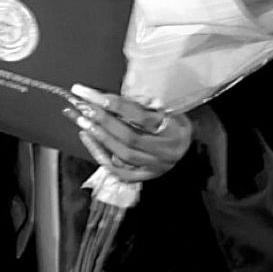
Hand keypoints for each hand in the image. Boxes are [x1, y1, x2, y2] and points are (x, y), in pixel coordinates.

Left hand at [64, 84, 192, 182]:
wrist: (191, 142)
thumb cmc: (175, 118)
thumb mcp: (168, 105)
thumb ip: (143, 102)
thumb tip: (111, 97)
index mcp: (174, 129)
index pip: (140, 117)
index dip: (115, 105)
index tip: (93, 95)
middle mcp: (166, 151)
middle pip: (129, 137)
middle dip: (103, 121)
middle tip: (82, 107)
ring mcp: (156, 166)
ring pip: (123, 156)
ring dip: (99, 137)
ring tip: (82, 121)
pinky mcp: (147, 176)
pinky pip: (120, 171)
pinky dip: (101, 155)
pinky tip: (88, 139)